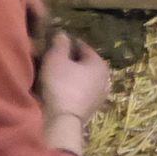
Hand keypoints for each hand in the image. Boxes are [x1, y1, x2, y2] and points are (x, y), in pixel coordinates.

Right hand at [38, 33, 109, 152]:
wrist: (62, 121)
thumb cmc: (60, 85)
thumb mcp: (56, 58)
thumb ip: (60, 43)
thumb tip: (63, 34)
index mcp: (99, 63)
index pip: (82, 46)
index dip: (66, 43)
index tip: (53, 43)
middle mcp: (105, 78)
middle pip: (84, 63)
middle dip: (69, 60)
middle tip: (51, 59)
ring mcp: (99, 95)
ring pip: (82, 78)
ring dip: (70, 75)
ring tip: (53, 74)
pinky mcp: (91, 109)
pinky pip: (80, 91)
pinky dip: (71, 88)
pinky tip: (58, 89)